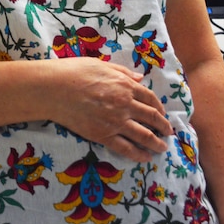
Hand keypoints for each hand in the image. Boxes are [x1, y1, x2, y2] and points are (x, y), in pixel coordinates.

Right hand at [49, 58, 173, 161]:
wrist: (54, 89)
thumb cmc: (74, 72)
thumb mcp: (101, 65)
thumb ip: (122, 72)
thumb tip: (139, 77)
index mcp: (125, 86)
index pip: (150, 99)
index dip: (159, 108)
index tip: (162, 114)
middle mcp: (125, 105)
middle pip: (151, 118)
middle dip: (163, 127)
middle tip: (168, 133)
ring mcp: (116, 122)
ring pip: (144, 135)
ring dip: (157, 143)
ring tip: (162, 148)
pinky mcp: (104, 135)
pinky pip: (126, 148)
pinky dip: (139, 154)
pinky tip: (145, 157)